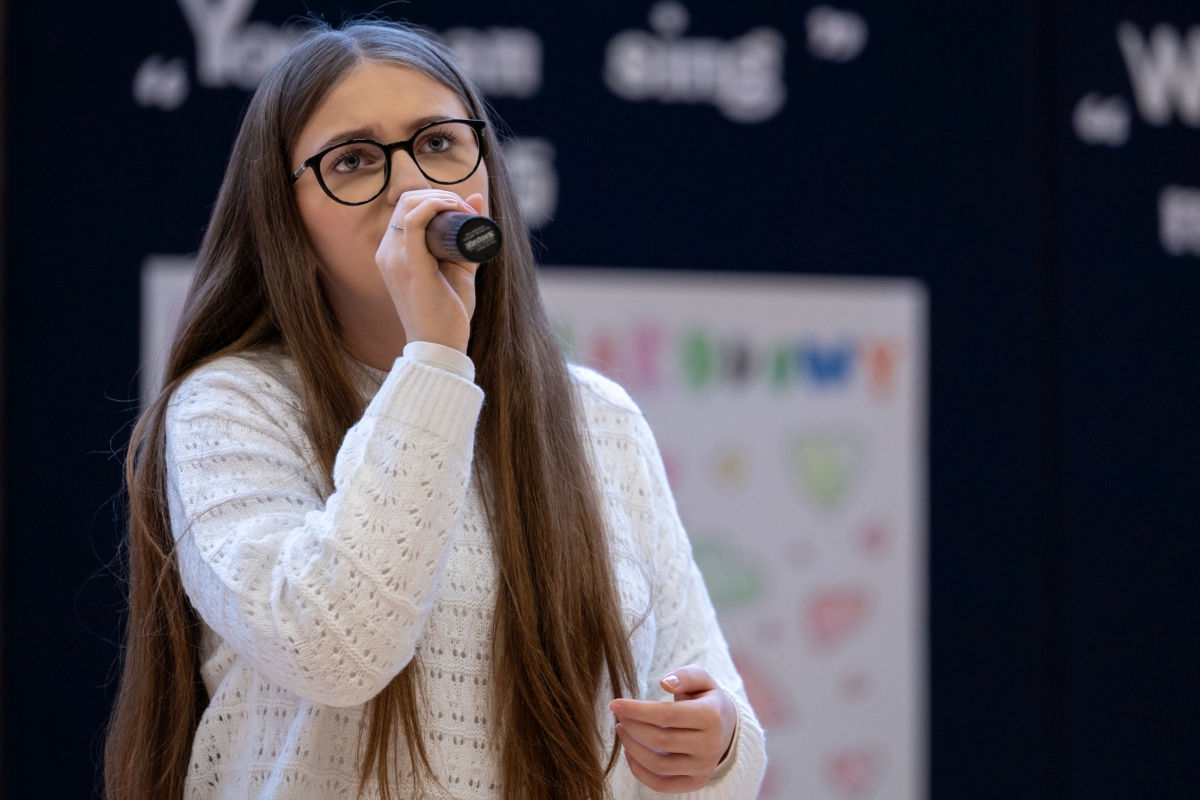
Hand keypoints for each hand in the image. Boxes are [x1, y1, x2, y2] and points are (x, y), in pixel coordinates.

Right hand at [374, 189, 485, 353]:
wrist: (440, 347)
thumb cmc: (447, 313)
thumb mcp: (458, 268)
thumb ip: (465, 237)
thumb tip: (475, 200)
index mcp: (393, 254)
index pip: (405, 208)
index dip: (434, 198)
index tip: (462, 209)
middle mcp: (387, 253)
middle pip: (406, 201)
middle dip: (439, 194)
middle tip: (466, 209)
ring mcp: (395, 259)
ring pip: (409, 205)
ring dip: (441, 198)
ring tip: (463, 210)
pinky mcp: (410, 266)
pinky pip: (414, 220)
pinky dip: (434, 205)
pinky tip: (453, 207)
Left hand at [609, 665, 737, 792]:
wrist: (726, 728)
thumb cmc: (705, 699)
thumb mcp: (701, 679)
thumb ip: (684, 676)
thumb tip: (665, 682)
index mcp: (712, 716)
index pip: (667, 715)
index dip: (637, 710)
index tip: (615, 703)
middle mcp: (710, 745)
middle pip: (659, 740)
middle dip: (632, 726)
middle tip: (619, 715)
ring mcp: (703, 767)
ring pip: (658, 764)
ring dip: (632, 748)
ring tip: (622, 730)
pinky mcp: (696, 782)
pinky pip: (661, 784)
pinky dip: (639, 771)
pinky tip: (630, 752)